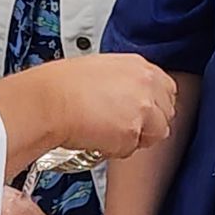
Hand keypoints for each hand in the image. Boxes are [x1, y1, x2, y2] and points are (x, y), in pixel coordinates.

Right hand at [38, 53, 175, 159]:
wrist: (47, 100)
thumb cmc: (60, 85)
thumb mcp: (100, 70)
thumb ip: (123, 82)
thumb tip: (126, 97)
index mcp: (138, 66)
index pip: (167, 89)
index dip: (153, 105)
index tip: (141, 112)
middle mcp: (146, 84)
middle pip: (166, 113)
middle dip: (149, 123)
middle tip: (122, 126)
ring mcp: (143, 109)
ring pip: (155, 134)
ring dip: (135, 137)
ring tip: (107, 132)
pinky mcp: (131, 132)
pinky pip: (131, 149)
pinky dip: (115, 148)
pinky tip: (96, 137)